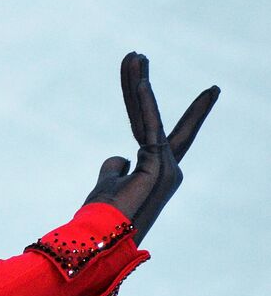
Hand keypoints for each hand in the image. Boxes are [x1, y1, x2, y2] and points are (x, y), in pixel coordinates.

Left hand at [81, 51, 218, 246]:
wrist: (100, 241)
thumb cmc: (101, 218)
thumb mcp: (107, 185)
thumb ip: (114, 168)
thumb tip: (119, 157)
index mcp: (155, 170)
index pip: (155, 129)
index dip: (156, 105)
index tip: (195, 86)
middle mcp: (166, 166)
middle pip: (150, 116)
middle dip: (141, 84)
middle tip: (135, 54)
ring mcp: (164, 166)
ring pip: (147, 115)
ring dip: (137, 83)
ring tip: (133, 54)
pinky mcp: (157, 164)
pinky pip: (148, 125)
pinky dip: (143, 102)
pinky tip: (140, 80)